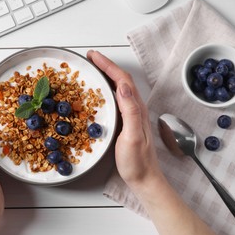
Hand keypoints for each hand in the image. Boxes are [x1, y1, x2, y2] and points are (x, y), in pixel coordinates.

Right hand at [87, 50, 222, 234]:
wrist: (144, 178)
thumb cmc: (137, 161)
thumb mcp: (133, 136)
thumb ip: (130, 111)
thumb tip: (122, 86)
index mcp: (136, 108)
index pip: (122, 80)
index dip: (108, 65)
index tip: (93, 56)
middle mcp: (135, 108)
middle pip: (121, 80)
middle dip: (106, 66)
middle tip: (90, 58)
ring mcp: (131, 115)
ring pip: (119, 88)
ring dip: (107, 75)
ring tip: (93, 70)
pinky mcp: (126, 122)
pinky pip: (116, 99)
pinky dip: (107, 89)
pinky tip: (99, 92)